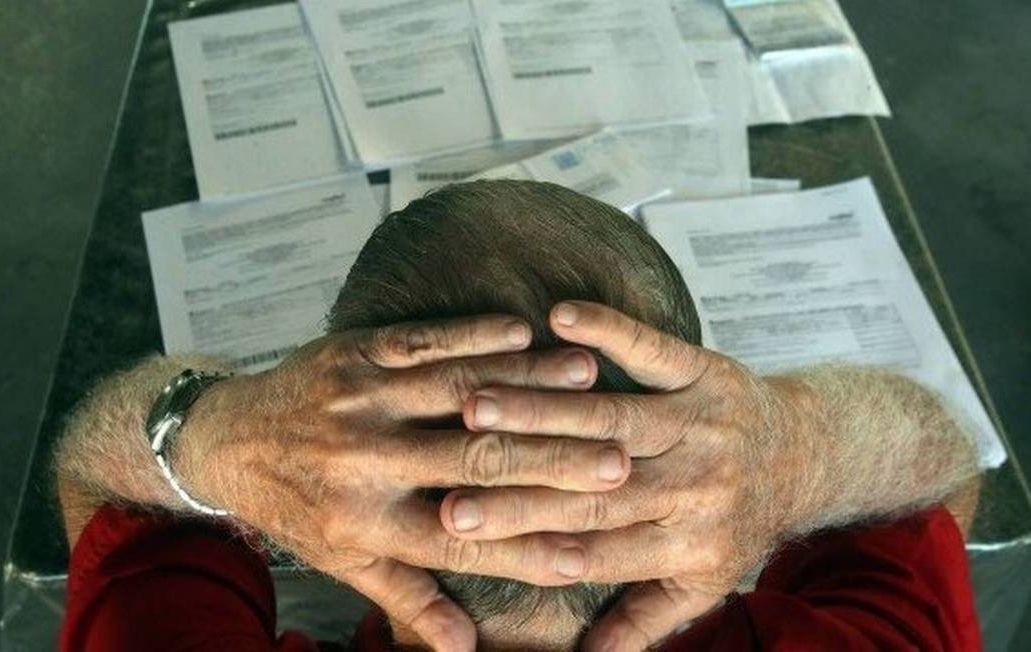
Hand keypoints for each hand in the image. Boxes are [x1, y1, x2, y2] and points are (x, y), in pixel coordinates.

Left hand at [176, 314, 631, 650]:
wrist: (226, 438)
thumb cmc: (296, 506)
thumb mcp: (344, 561)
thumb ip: (408, 600)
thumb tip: (464, 649)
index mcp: (367, 522)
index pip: (464, 539)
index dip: (529, 547)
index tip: (591, 549)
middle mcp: (365, 462)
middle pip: (474, 461)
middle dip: (553, 460)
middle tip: (620, 460)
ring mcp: (359, 402)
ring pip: (457, 392)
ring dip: (529, 383)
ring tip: (593, 379)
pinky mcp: (354, 356)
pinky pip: (422, 341)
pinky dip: (474, 334)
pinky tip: (524, 331)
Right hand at [438, 302, 819, 650]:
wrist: (804, 455)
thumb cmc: (736, 521)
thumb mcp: (702, 583)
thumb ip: (644, 618)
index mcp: (685, 541)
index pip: (591, 546)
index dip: (524, 543)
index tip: (460, 540)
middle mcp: (693, 484)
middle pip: (590, 487)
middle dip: (516, 489)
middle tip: (448, 491)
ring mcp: (699, 423)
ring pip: (608, 417)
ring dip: (539, 409)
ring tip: (475, 405)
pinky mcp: (704, 372)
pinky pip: (652, 349)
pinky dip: (608, 330)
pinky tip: (559, 317)